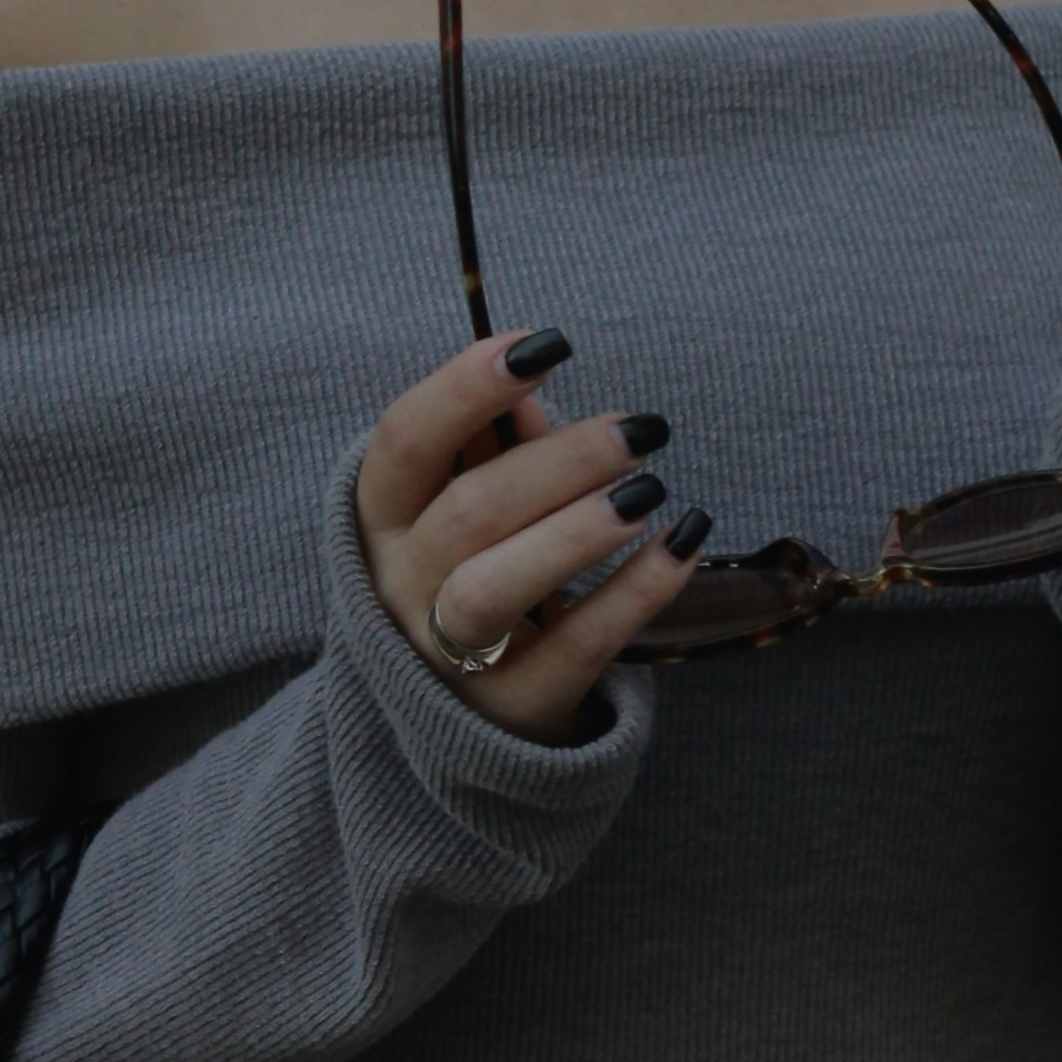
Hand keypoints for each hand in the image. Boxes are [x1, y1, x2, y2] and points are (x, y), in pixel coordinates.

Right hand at [358, 331, 709, 739]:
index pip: (405, 441)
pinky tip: (680, 543)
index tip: (543, 345)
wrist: (462, 717)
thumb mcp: (463, 507)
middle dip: (560, 461)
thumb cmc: (468, 576)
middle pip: (468, 511)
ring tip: (649, 491)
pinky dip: (634, 593)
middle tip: (640, 430)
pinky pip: (576, 648)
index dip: (465, 387)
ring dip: (576, 532)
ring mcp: (449, 658)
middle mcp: (400, 588)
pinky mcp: (513, 707)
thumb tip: (528, 379)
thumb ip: (494, 446)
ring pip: (493, 588)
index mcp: (381, 522)